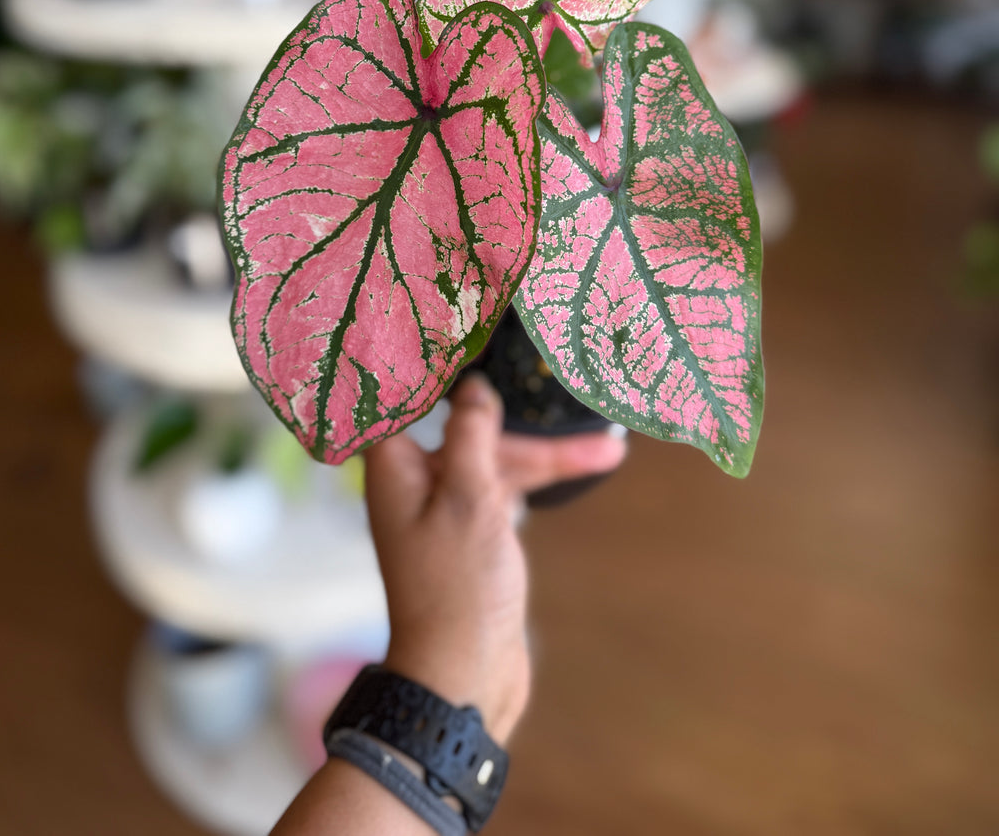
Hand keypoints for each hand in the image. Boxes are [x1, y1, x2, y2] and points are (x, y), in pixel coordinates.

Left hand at [363, 374, 626, 742]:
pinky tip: (585, 465)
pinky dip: (538, 480)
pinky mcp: (471, 534)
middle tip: (568, 395)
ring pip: (493, 462)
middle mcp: (413, 482)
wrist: (463, 677)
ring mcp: (443, 509)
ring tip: (607, 451)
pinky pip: (503, 490)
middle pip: (466, 429)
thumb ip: (472, 433)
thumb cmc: (456, 587)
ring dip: (545, 455)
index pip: (404, 395)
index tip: (458, 323)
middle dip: (516, 421)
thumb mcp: (470, 498)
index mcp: (394, 467)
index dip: (429, 360)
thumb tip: (473, 384)